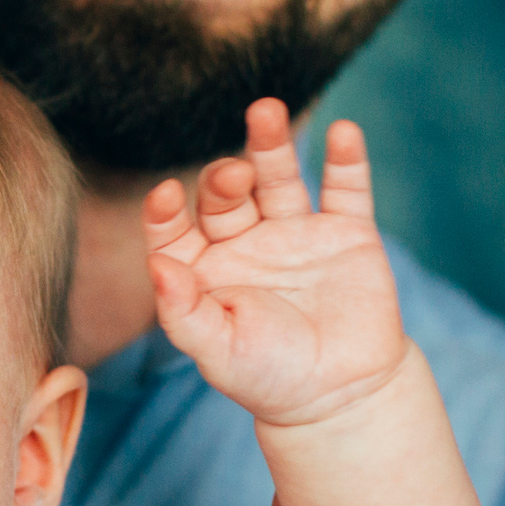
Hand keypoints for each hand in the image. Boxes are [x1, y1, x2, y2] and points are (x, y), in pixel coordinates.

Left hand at [144, 98, 406, 425]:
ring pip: (278, 177)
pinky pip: (345, 189)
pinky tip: (345, 133)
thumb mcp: (218, 351)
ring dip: (270, 143)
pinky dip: (347, 160)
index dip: (165, 212)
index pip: (174, 228)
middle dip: (223, 179)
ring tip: (265, 110)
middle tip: (233, 176)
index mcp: (204, 269)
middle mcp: (245, 241)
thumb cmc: (269, 377)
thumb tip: (157, 266)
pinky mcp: (347, 233)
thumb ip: (183, 312)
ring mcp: (296, 232)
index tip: (165, 196)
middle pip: (225, 195)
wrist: (343, 395)